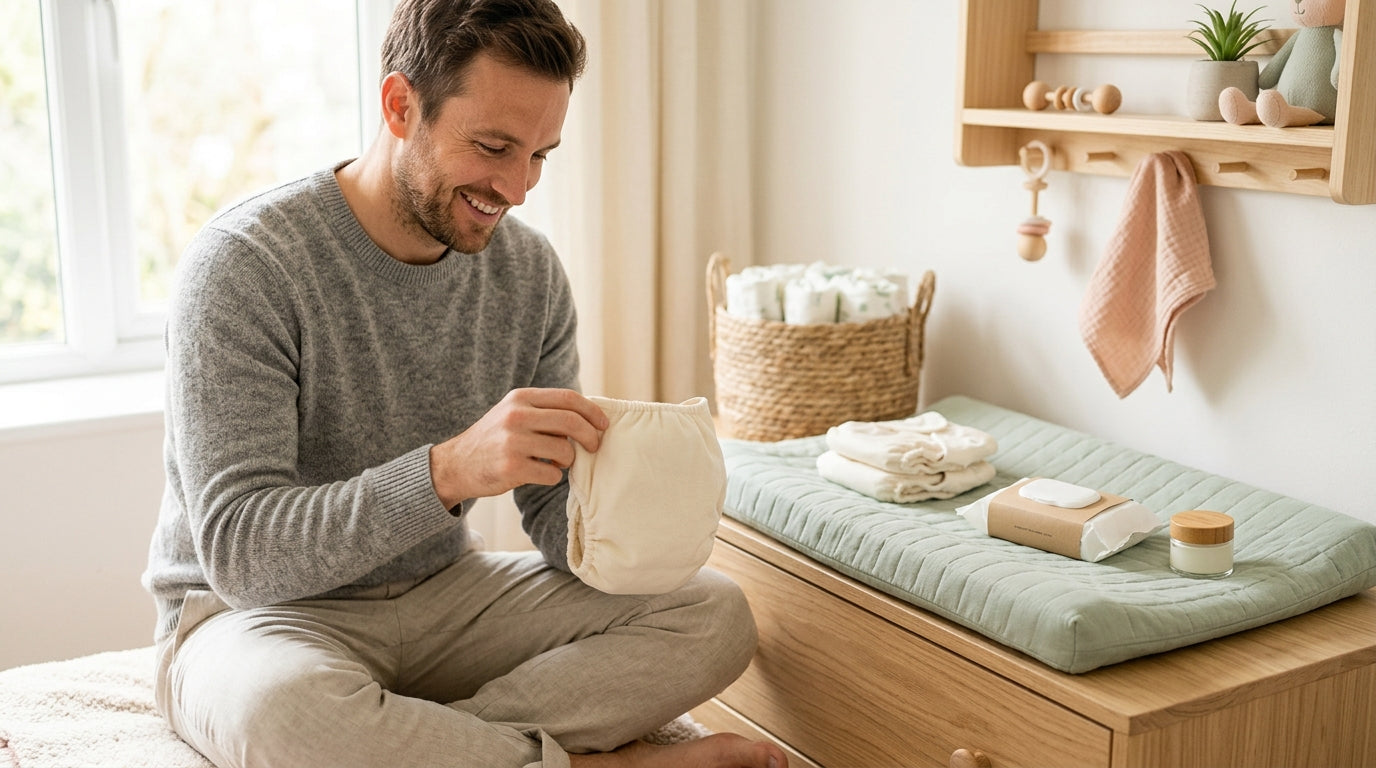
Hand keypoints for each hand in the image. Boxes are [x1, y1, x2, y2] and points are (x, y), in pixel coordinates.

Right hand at [429, 388, 607, 507]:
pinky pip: (552, 474)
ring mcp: (513, 442)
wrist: (455, 465)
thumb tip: (589, 418)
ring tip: (556, 462)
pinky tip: (539, 473)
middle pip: (571, 422)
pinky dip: (553, 476)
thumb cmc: (493, 440)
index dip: (592, 411)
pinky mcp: (511, 468)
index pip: (568, 398)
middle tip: (594, 447)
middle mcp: (516, 416)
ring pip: (565, 450)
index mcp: (520, 398)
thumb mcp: (512, 414)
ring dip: (568, 460)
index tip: (604, 424)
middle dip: (590, 436)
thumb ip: (544, 411)